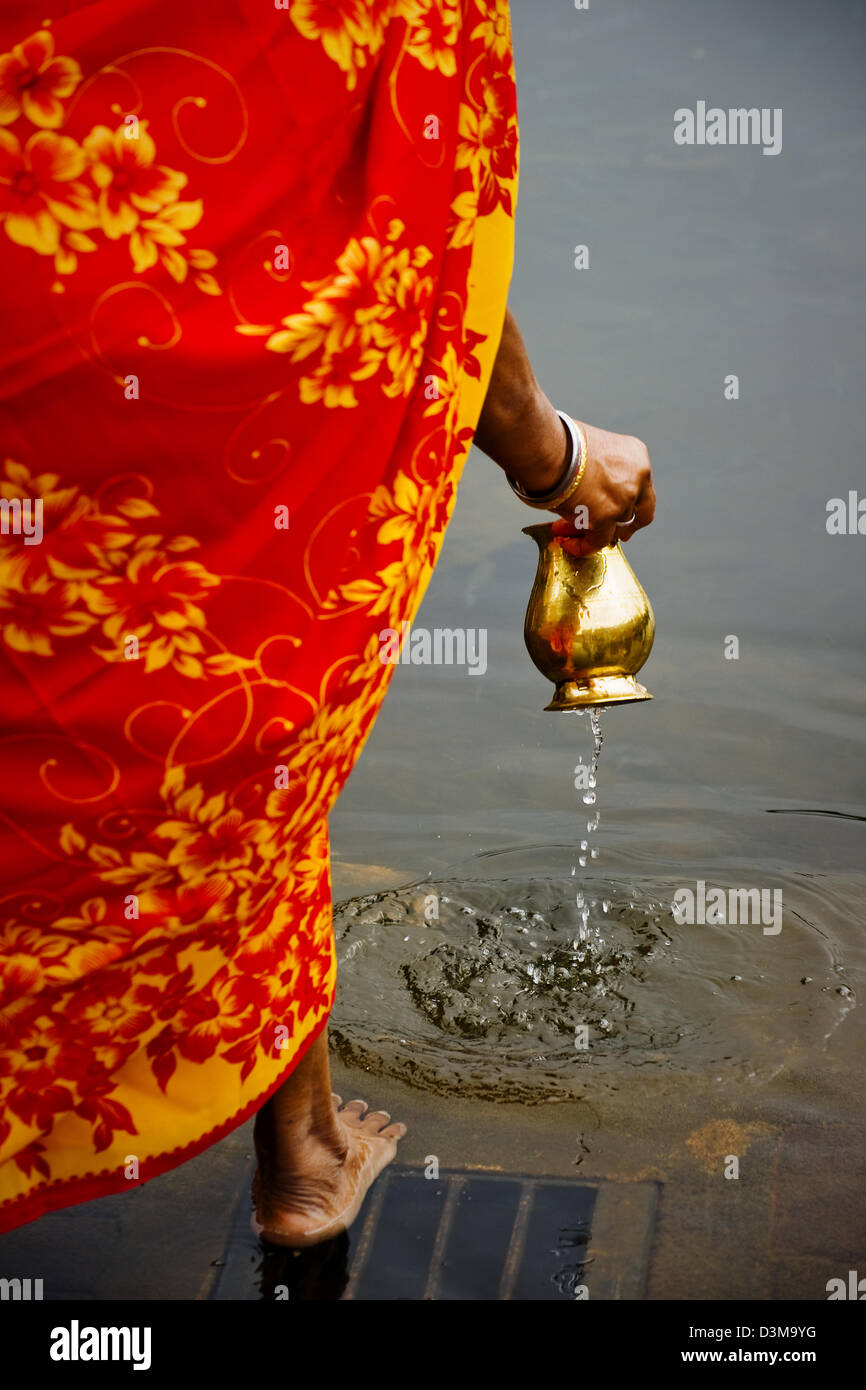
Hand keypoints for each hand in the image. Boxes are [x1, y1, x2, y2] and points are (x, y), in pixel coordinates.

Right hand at [552, 421, 655, 556]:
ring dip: (594, 534)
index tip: (623, 515)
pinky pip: (597, 541)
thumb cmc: (560, 443)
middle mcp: (637, 479)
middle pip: (639, 513)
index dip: (633, 505)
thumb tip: (589, 489)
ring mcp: (624, 500)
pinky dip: (583, 546)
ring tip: (571, 535)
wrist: (549, 448)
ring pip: (616, 530)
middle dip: (626, 527)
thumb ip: (601, 469)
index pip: (642, 488)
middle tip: (616, 537)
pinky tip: (568, 543)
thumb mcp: (594, 447)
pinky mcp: (605, 518)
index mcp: (636, 456)